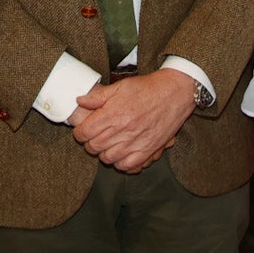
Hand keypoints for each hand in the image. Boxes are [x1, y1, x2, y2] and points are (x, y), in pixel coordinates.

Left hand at [71, 69, 192, 173]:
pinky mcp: (148, 150)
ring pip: (108, 158)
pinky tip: (121, 154)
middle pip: (94, 147)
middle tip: (94, 137)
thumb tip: (79, 101)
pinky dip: (121, 163)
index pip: (84, 132)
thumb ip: (98, 96)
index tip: (83, 130)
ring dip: (104, 153)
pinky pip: (128, 166)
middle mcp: (122, 130)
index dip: (79, 132)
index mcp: (112, 114)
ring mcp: (135, 142)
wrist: (174, 93)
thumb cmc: (147, 88)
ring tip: (107, 145)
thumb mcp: (120, 86)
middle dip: (90, 143)